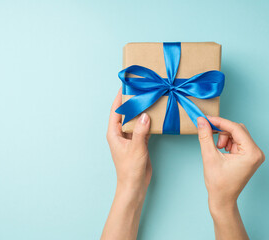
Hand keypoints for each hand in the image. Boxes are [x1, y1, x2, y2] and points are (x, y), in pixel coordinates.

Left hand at [101, 89, 150, 239]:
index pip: (115, 111)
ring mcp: (129, 137)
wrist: (134, 185)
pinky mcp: (137, 142)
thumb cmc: (130, 169)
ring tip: (148, 98)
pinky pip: (142, 128)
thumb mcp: (136, 148)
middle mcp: (119, 133)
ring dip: (140, 111)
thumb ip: (140, 131)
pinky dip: (147, 121)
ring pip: (134, 119)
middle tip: (140, 89)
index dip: (119, 97)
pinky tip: (154, 115)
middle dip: (131, 101)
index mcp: (113, 133)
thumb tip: (146, 114)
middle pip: (125, 113)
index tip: (125, 85)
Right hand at [197, 116, 264, 239]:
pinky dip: (226, 142)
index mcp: (251, 153)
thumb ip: (205, 136)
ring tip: (216, 149)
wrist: (222, 199)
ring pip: (236, 134)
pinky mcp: (249, 156)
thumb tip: (201, 121)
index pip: (236, 129)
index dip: (219, 122)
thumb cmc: (218, 183)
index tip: (206, 118)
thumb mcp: (209, 157)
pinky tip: (220, 151)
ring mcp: (254, 154)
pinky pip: (237, 141)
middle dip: (222, 131)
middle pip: (238, 130)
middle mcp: (256, 152)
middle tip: (208, 132)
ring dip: (223, 137)